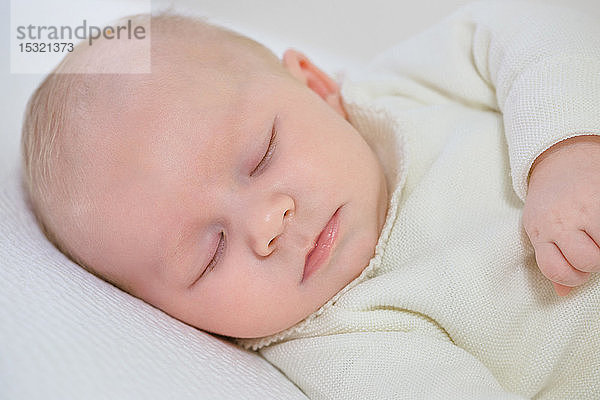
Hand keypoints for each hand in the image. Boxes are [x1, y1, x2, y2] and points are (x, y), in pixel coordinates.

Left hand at [523, 135, 599, 295]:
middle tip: (592, 245)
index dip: (571, 276)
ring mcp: (583, 208)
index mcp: (539, 230)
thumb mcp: (540, 227)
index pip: (556, 270)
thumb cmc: (552, 200)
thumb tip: (563, 293)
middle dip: (593, 261)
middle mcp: (559, 219)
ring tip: (598, 234)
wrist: (561, 158)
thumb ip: (550, 257)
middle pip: (586, 261)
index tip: (578, 267)